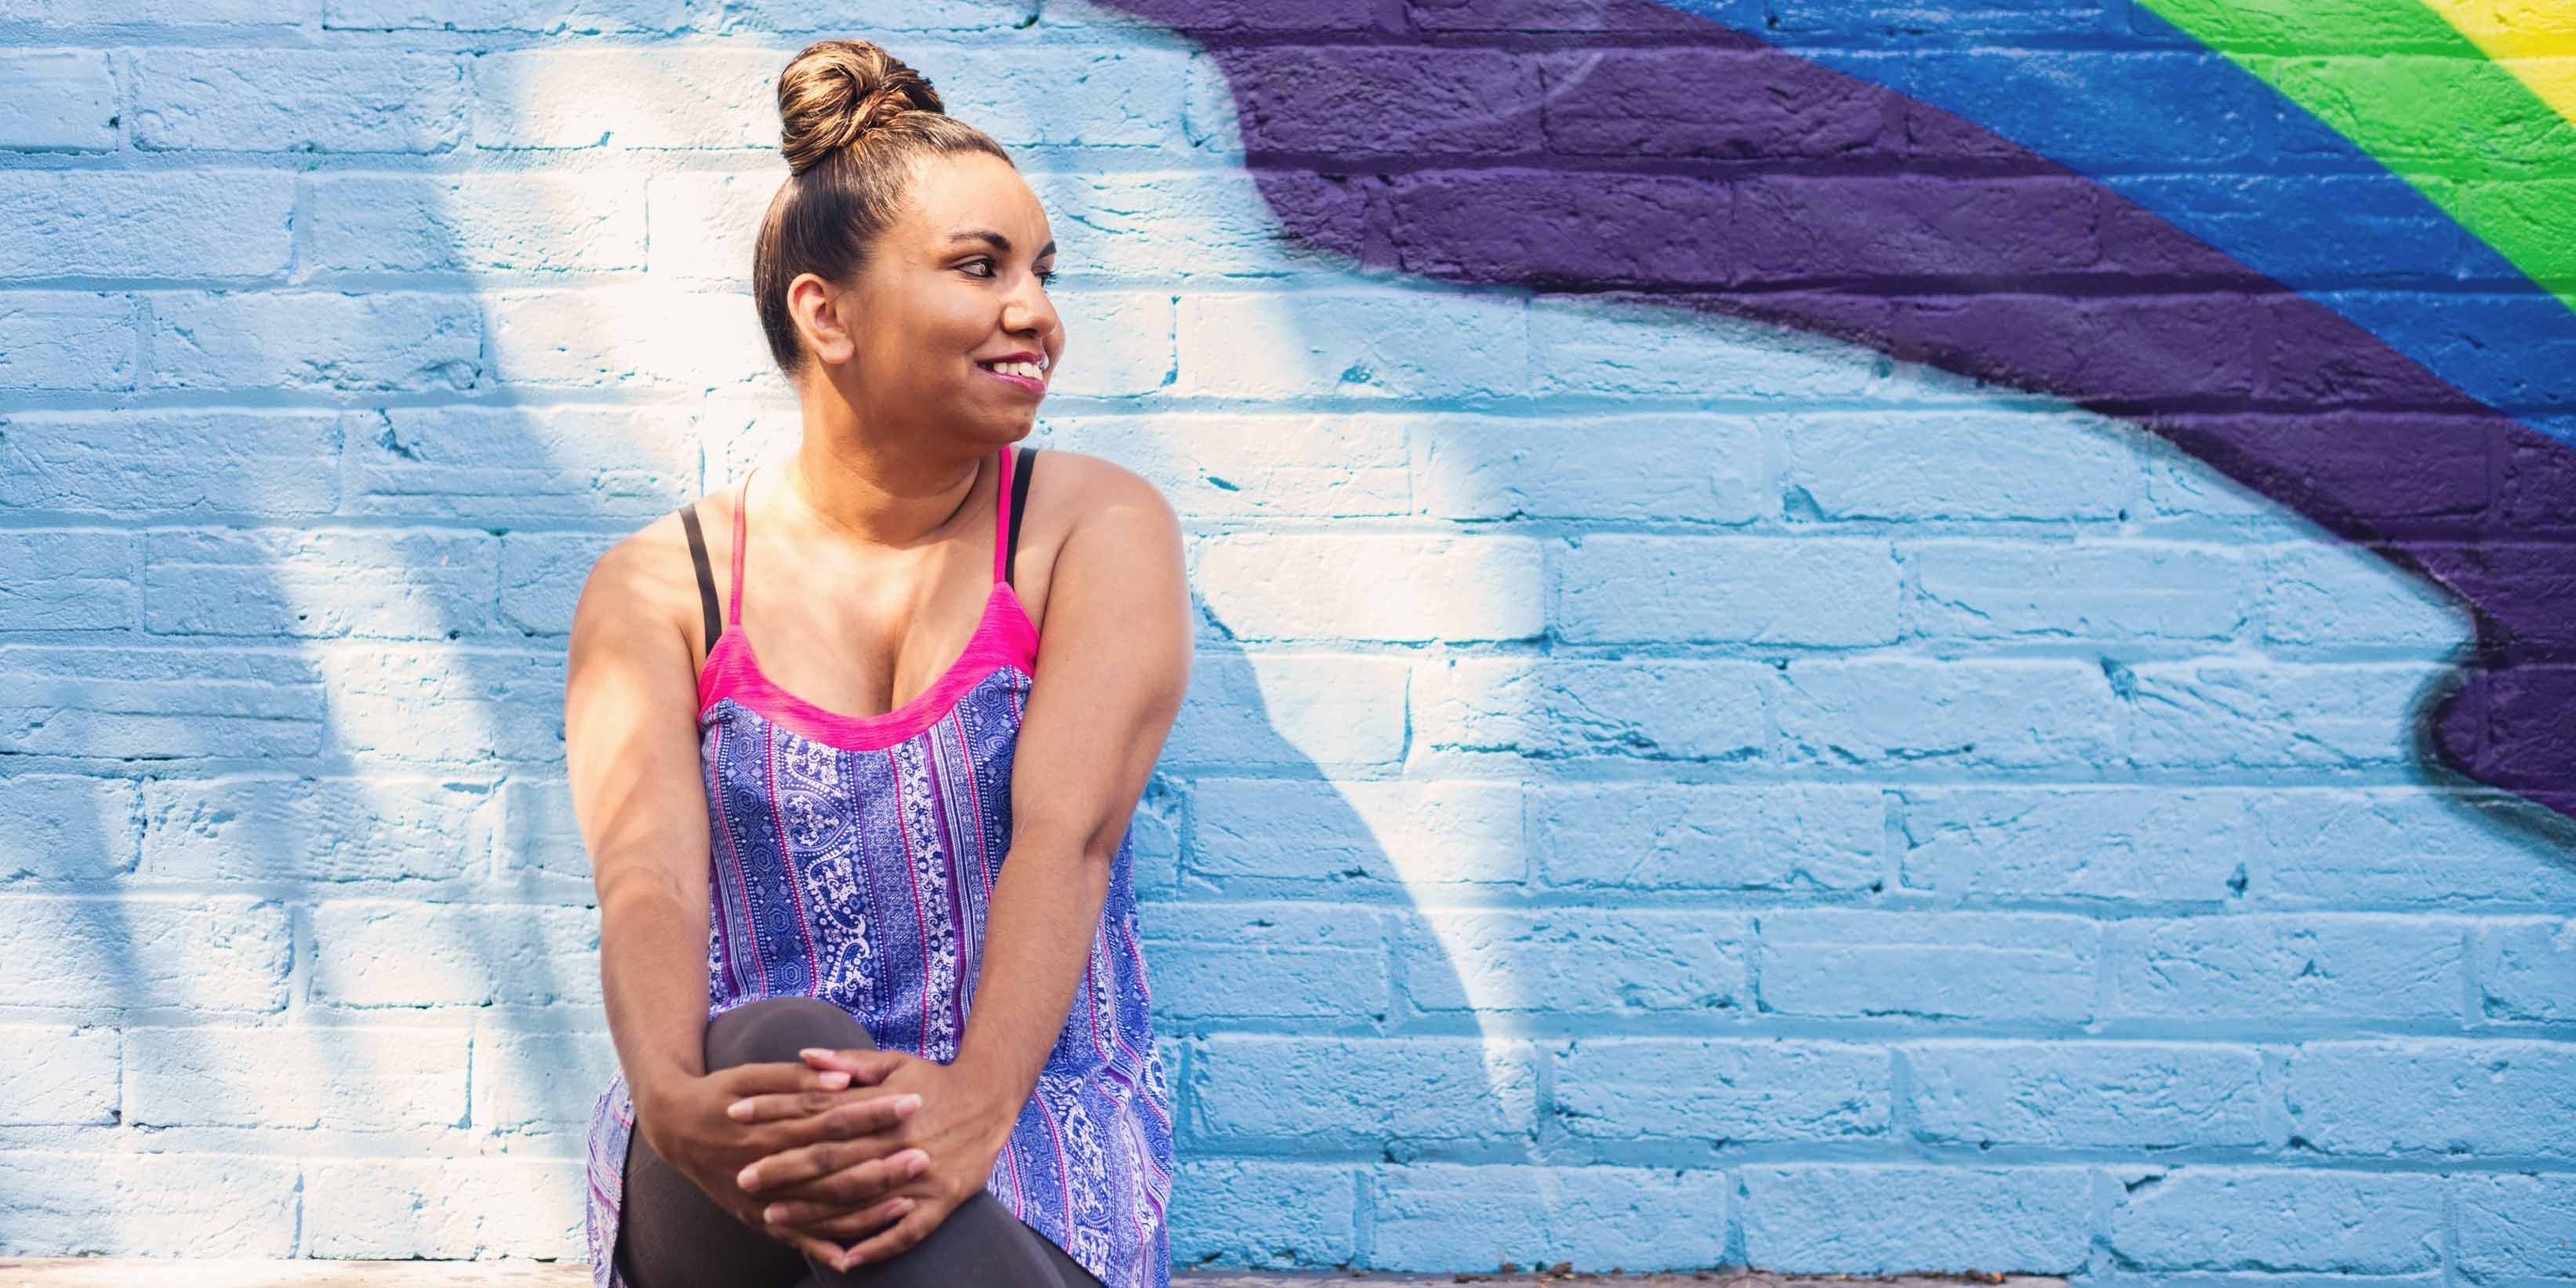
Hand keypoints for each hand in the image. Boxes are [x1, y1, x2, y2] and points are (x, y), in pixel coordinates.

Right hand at [633, 1061, 931, 1258]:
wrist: (673, 1128)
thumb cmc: (719, 1093)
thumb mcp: (752, 1075)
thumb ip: (798, 1080)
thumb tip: (842, 1080)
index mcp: (771, 1125)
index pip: (833, 1119)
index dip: (874, 1111)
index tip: (912, 1101)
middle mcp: (767, 1167)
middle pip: (835, 1168)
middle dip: (881, 1163)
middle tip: (923, 1155)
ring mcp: (762, 1199)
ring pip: (822, 1210)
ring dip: (866, 1210)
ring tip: (909, 1203)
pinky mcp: (756, 1219)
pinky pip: (797, 1239)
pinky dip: (825, 1249)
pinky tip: (856, 1258)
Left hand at [733, 1045, 1017, 1272]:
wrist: (992, 1098)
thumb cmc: (935, 1081)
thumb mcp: (894, 1063)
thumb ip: (849, 1061)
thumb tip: (803, 1056)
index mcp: (881, 1107)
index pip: (817, 1109)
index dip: (775, 1112)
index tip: (737, 1116)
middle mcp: (896, 1143)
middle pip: (831, 1158)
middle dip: (784, 1169)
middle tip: (743, 1179)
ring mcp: (919, 1175)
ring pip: (859, 1199)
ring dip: (814, 1212)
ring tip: (773, 1218)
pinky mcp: (941, 1201)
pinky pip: (906, 1232)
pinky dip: (875, 1246)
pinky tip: (845, 1261)